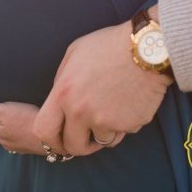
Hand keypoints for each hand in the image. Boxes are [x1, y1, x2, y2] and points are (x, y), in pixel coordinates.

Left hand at [0, 100, 48, 154]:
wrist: (50, 136)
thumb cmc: (26, 120)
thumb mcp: (2, 112)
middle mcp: (3, 141)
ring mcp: (16, 145)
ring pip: (3, 133)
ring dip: (1, 124)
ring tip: (3, 115)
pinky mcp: (28, 146)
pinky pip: (16, 137)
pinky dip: (13, 130)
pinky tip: (18, 126)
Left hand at [33, 21, 171, 155]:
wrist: (147, 47)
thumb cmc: (109, 45)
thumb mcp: (74, 54)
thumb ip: (62, 81)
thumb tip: (59, 103)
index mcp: (64, 93)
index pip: (43, 131)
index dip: (50, 140)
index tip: (59, 139)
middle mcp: (82, 112)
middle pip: (74, 146)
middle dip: (81, 143)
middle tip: (88, 135)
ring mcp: (107, 121)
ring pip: (102, 141)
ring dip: (106, 131)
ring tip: (114, 106)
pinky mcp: (130, 125)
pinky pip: (123, 132)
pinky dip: (125, 123)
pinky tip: (129, 102)